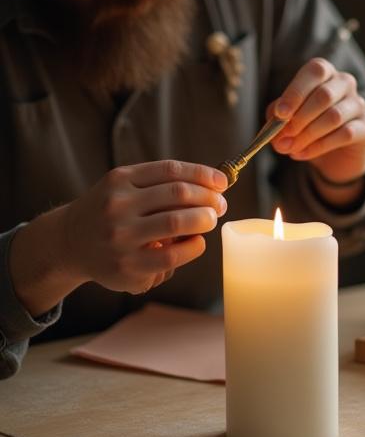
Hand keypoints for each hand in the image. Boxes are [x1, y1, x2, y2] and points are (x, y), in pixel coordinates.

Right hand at [59, 160, 227, 294]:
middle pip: (178, 195)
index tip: (223, 182)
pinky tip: (197, 242)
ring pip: (176, 223)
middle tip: (220, 205)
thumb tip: (213, 186)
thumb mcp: (124, 186)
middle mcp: (117, 206)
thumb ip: (161, 183)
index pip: (171, 170)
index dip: (203, 174)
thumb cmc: (110, 211)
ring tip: (210, 220)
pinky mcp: (128, 266)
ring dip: (204, 219)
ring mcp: (121, 237)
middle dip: (208, 198)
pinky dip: (193, 247)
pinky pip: (172, 255)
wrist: (70, 243)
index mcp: (120, 180)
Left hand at [268, 58, 364, 183]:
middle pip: (324, 95)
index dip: (296, 92)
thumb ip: (277, 120)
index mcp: (324, 73)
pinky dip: (319, 147)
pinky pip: (345, 134)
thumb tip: (276, 131)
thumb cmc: (308, 126)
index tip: (280, 114)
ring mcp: (359, 105)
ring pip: (334, 117)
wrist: (335, 154)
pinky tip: (303, 154)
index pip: (315, 71)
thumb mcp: (287, 119)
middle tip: (284, 137)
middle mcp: (345, 83)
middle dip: (300, 118)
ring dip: (308, 135)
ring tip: (291, 148)